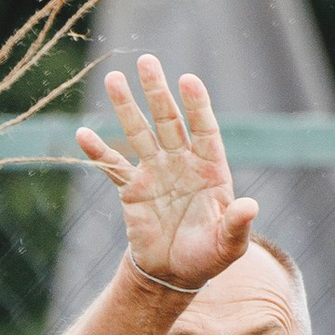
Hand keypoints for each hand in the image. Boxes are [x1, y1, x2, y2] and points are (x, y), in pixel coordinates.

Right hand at [76, 58, 258, 295]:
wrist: (173, 273)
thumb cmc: (207, 257)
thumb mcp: (228, 245)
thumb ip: (238, 224)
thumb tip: (250, 206)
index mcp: (210, 169)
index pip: (203, 130)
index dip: (197, 106)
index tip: (188, 80)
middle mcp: (181, 162)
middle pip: (168, 121)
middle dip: (157, 92)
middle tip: (147, 61)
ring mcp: (154, 172)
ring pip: (139, 133)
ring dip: (126, 107)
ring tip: (114, 79)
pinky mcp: (131, 188)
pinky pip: (112, 166)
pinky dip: (98, 151)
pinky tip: (83, 134)